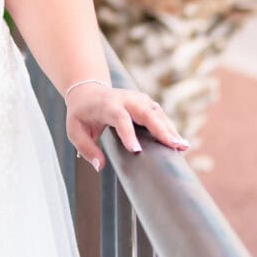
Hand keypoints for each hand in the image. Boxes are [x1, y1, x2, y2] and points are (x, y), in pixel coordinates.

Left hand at [66, 82, 188, 171]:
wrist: (88, 90)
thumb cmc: (81, 114)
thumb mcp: (74, 130)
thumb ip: (86, 148)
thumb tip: (100, 166)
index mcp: (107, 105)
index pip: (120, 118)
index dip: (128, 134)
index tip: (136, 151)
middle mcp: (126, 99)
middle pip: (147, 112)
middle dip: (161, 130)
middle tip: (175, 146)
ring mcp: (138, 99)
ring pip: (157, 113)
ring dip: (170, 129)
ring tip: (182, 147)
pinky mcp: (146, 103)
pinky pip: (160, 115)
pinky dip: (170, 128)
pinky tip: (178, 142)